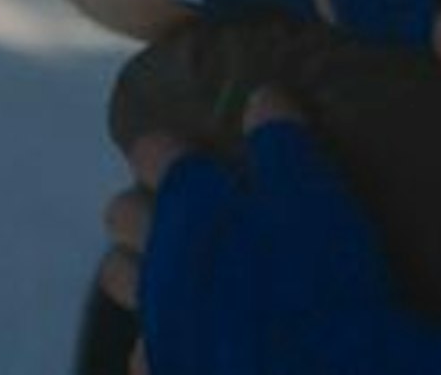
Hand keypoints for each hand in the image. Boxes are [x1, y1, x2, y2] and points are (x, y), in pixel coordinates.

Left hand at [100, 88, 440, 374]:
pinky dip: (158, 342)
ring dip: (139, 267)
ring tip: (173, 268)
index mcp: (194, 203)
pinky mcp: (168, 363)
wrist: (317, 367)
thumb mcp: (315, 195)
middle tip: (174, 205)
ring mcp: (159, 313)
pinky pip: (143, 352)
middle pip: (123, 216)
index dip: (163, 146)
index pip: (157, 156)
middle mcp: (162, 255)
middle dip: (142, 205)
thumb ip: (286, 143)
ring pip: (121, 278)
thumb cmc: (318, 274)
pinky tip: (184, 340)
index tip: (170, 144)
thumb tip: (265, 93)